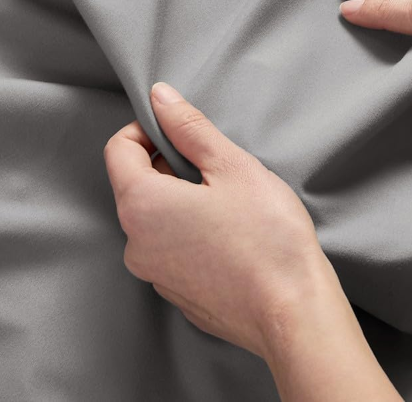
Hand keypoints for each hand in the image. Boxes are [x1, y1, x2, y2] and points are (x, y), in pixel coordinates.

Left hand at [104, 83, 335, 357]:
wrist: (294, 313)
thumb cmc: (267, 236)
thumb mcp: (231, 165)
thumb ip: (188, 127)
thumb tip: (160, 97)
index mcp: (141, 205)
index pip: (118, 149)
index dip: (147, 130)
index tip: (181, 130)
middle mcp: (135, 244)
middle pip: (135, 183)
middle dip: (167, 164)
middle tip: (215, 165)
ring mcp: (154, 275)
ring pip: (154, 217)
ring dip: (180, 198)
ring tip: (228, 201)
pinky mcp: (176, 294)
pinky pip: (170, 248)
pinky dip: (189, 231)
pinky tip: (229, 233)